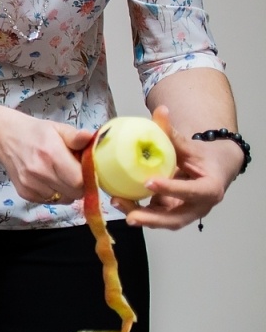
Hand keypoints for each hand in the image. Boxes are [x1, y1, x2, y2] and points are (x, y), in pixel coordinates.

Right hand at [0, 109, 93, 203]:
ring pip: (63, 200)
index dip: (88, 178)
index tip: (86, 171)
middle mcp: (40, 172)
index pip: (79, 181)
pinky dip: (54, 194)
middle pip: (74, 193)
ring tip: (59, 176)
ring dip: (67, 191)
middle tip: (74, 173)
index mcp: (52, 154)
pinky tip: (48, 180)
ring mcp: (30, 185)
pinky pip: (49, 201)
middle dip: (80, 186)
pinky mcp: (25, 193)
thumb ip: (75, 136)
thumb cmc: (36, 132)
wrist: (4, 138)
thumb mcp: (58, 129)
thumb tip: (89, 138)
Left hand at [115, 106, 243, 228]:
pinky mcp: (174, 214)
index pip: (191, 191)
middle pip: (177, 219)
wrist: (214, 169)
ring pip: (164, 221)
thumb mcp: (189, 145)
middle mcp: (200, 206)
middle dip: (152, 219)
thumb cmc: (202, 157)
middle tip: (130, 216)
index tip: (149, 182)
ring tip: (117, 204)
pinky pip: (156, 216)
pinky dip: (138, 211)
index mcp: (210, 189)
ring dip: (141, 217)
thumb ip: (173, 133)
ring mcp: (186, 212)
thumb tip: (160, 110)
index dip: (171, 189)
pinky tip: (119, 201)